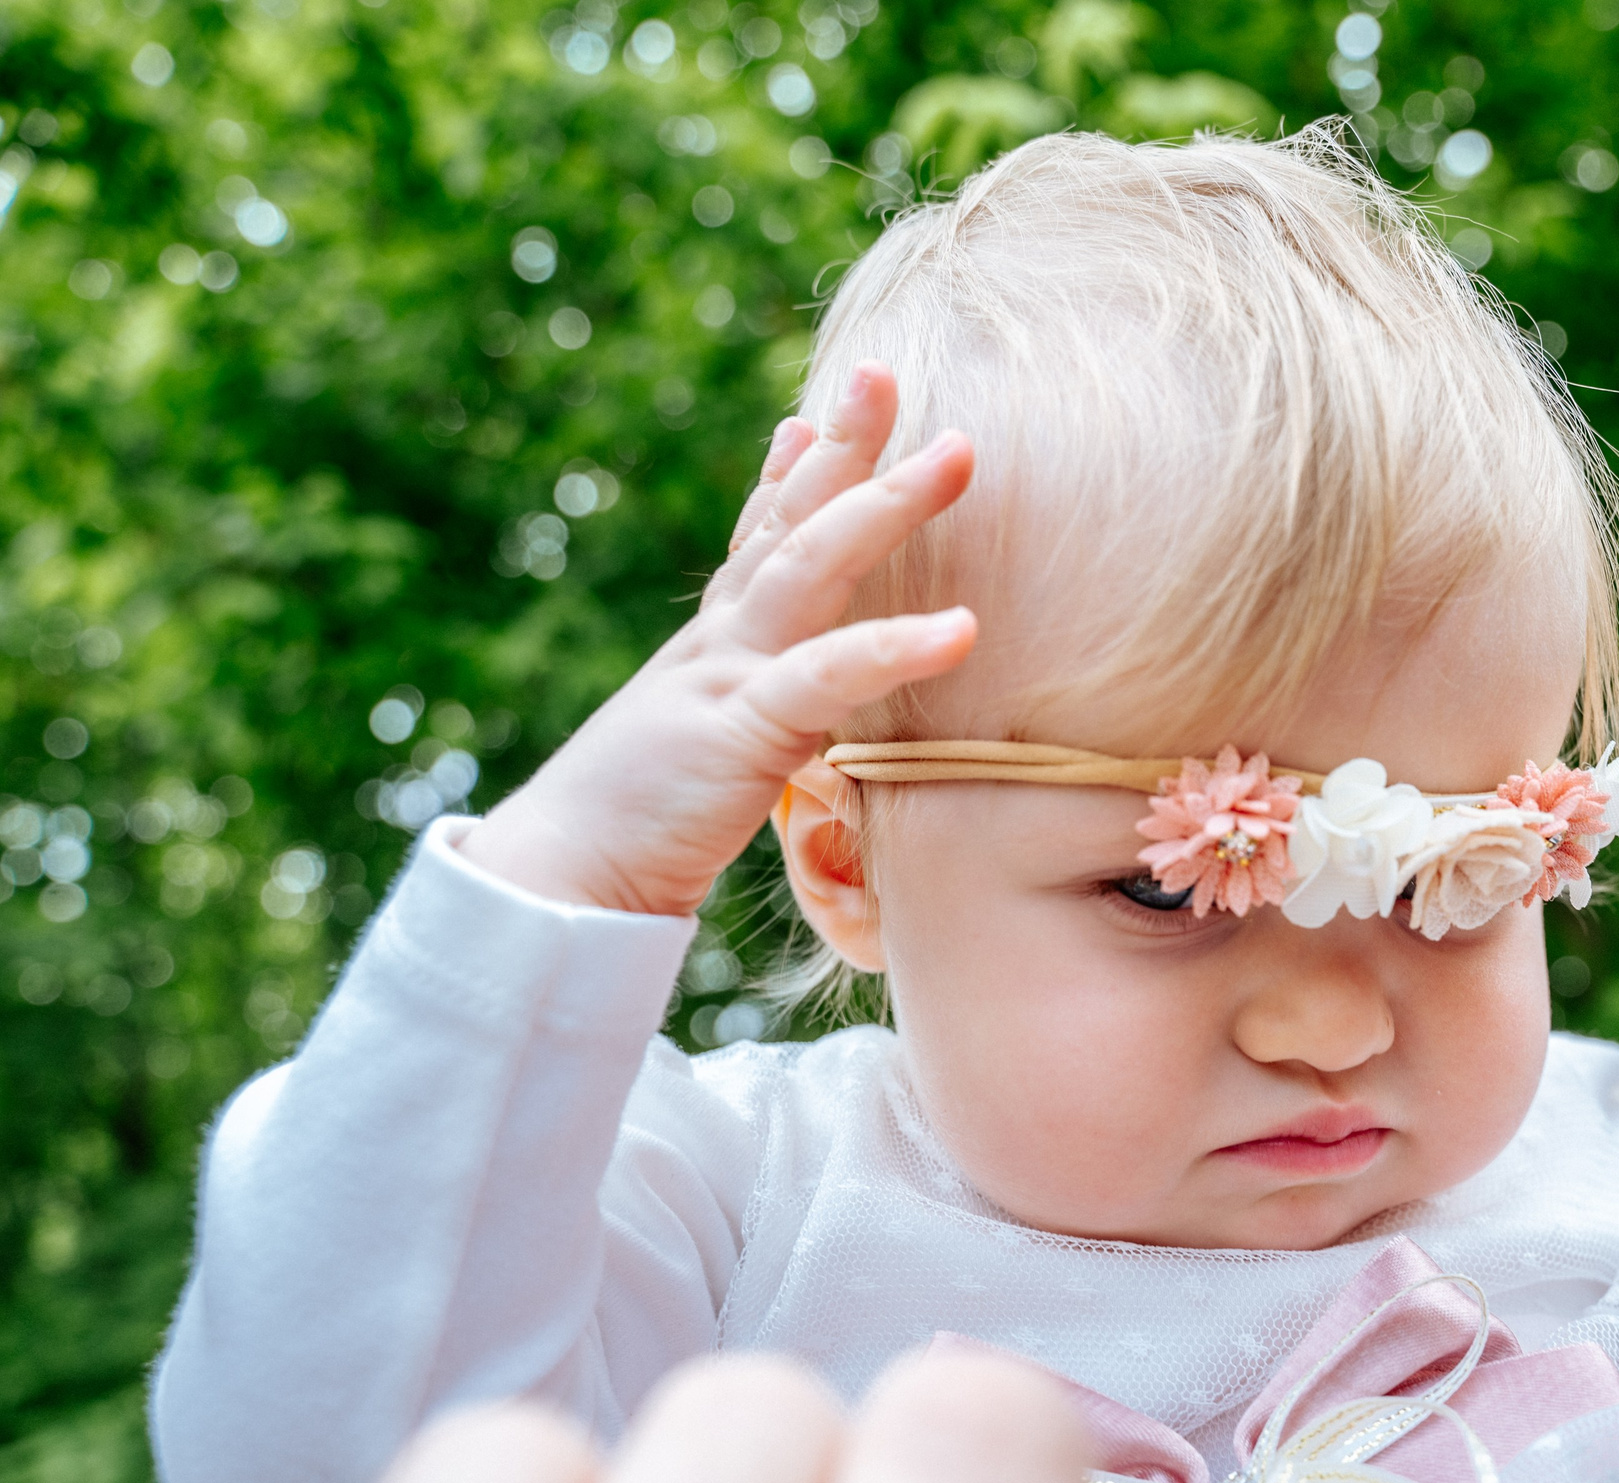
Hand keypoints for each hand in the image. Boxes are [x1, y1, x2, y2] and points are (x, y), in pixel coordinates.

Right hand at [460, 363, 975, 915]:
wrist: (561, 884)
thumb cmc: (641, 827)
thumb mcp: (701, 747)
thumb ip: (748, 707)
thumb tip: (787, 695)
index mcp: (713, 647)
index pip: (756, 539)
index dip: (792, 472)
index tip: (821, 412)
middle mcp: (718, 643)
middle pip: (789, 522)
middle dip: (845, 446)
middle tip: (888, 371)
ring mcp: (726, 676)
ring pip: (810, 569)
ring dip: (883, 504)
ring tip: (957, 455)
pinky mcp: (740, 733)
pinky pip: (826, 679)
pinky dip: (894, 647)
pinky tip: (965, 627)